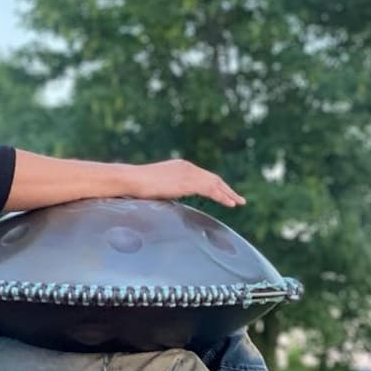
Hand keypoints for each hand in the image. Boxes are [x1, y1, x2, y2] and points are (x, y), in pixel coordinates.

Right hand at [126, 159, 245, 207]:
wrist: (131, 180)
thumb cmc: (138, 185)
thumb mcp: (158, 186)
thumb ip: (169, 189)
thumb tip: (170, 196)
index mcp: (181, 166)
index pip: (204, 176)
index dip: (217, 185)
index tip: (226, 194)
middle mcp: (187, 166)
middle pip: (213, 178)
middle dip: (227, 189)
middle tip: (239, 199)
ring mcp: (188, 173)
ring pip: (215, 184)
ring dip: (229, 194)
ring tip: (239, 202)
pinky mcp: (187, 182)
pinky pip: (210, 190)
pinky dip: (222, 196)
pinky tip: (230, 203)